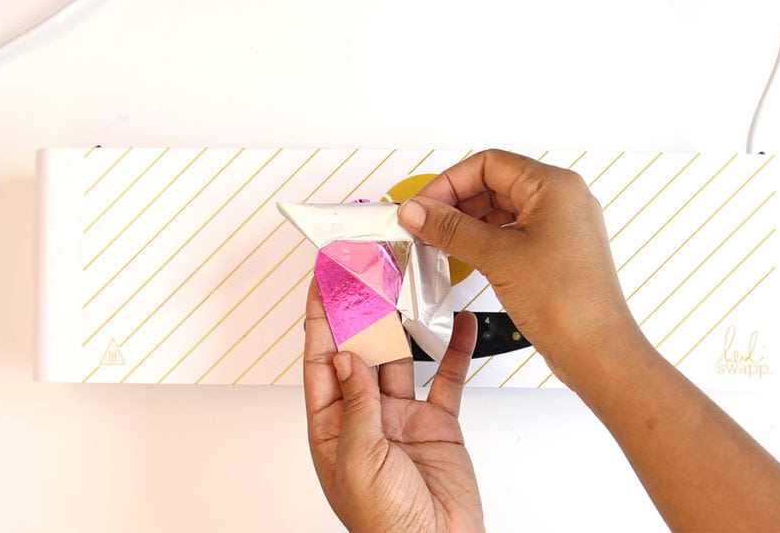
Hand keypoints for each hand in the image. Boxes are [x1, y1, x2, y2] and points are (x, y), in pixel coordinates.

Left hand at [303, 279, 484, 532]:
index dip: (320, 319)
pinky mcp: (438, 424)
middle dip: (360, 310)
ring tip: (402, 285)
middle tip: (364, 271)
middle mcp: (366, 418)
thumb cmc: (386, 525)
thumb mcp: (358, 462)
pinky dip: (455, 350)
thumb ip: (356, 406)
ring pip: (400, 357)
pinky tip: (458, 325)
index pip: (322, 361)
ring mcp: (402, 418)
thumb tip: (346, 357)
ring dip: (401, 322)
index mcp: (333, 428)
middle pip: (360, 350)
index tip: (321, 282)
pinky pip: (446, 379)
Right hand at [397, 150, 644, 383]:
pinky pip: (512, 234)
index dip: (450, 182)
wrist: (596, 351)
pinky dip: (484, 241)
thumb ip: (451, 229)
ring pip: (502, 211)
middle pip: (494, 184)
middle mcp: (562, 201)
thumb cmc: (569, 303)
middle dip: (455, 203)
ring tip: (439, 240)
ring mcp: (561, 228)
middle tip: (424, 223)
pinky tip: (464, 255)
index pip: (489, 164)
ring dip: (467, 223)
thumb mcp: (497, 256)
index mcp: (555, 186)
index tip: (423, 205)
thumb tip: (419, 211)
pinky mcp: (555, 254)